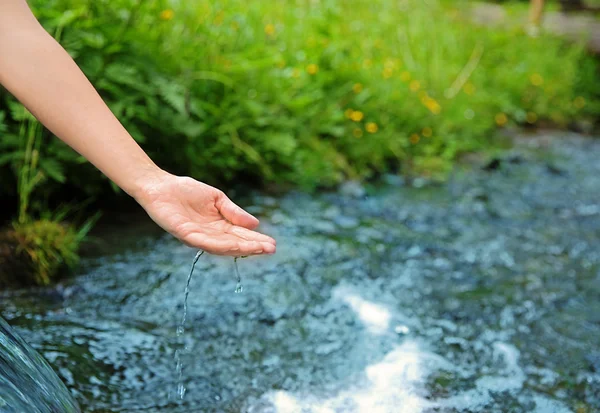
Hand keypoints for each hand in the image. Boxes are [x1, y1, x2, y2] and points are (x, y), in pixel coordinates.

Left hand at [133, 171, 275, 255]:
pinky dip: (218, 245)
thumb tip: (255, 223)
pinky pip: (203, 242)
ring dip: (240, 249)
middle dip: (252, 247)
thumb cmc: (186, 191)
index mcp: (218, 226)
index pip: (240, 235)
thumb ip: (233, 211)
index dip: (255, 240)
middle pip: (234, 244)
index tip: (272, 244)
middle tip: (271, 249)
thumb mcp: (217, 199)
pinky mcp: (185, 234)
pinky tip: (232, 246)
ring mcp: (197, 236)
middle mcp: (209, 235)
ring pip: (221, 246)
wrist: (161, 185)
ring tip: (257, 249)